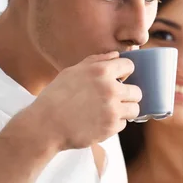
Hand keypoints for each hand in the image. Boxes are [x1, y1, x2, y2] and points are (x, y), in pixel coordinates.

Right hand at [23, 52, 140, 150]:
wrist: (45, 125)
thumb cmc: (56, 97)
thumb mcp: (72, 72)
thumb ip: (96, 61)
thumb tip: (116, 55)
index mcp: (101, 71)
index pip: (129, 65)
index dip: (125, 72)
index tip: (120, 79)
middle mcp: (110, 89)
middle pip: (137, 91)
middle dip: (127, 95)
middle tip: (115, 99)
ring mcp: (113, 109)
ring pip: (135, 109)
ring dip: (125, 110)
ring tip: (111, 111)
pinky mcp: (111, 127)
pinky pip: (124, 124)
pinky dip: (114, 124)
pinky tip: (100, 121)